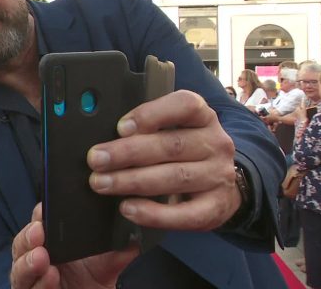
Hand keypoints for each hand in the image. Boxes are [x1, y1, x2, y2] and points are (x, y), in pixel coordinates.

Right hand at [10, 204, 138, 288]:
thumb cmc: (95, 281)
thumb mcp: (109, 262)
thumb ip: (120, 247)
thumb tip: (133, 232)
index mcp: (52, 241)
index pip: (39, 222)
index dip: (40, 215)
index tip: (45, 209)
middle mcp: (37, 257)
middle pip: (22, 243)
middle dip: (28, 237)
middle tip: (38, 231)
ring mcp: (32, 278)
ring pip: (18, 268)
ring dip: (28, 262)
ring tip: (41, 257)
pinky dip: (38, 284)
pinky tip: (50, 277)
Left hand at [87, 90, 240, 230]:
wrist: (223, 187)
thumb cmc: (187, 153)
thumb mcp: (175, 131)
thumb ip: (148, 129)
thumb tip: (107, 139)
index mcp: (203, 117)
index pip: (184, 105)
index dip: (151, 114)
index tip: (120, 127)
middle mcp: (215, 144)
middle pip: (171, 145)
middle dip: (127, 153)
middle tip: (96, 159)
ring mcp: (218, 177)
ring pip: (174, 177)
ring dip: (133, 181)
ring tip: (103, 183)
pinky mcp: (216, 208)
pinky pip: (185, 214)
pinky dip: (154, 214)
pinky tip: (128, 208)